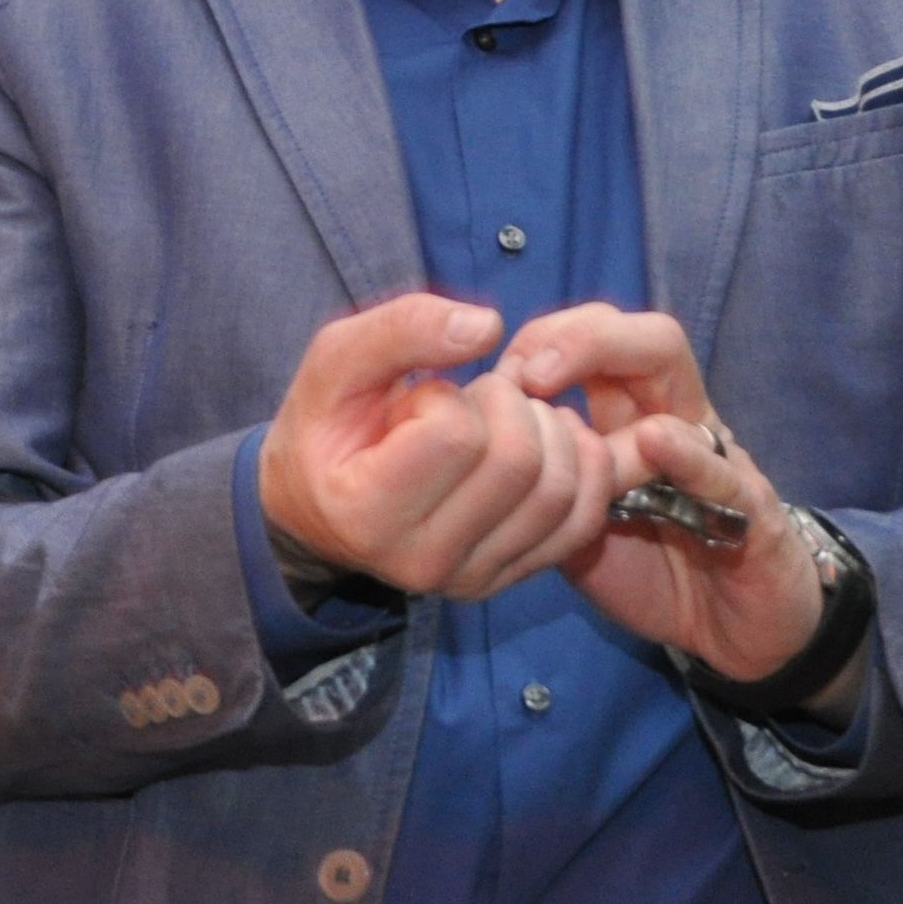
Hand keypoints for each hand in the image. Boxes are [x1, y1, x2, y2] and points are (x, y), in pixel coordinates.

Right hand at [260, 292, 622, 600]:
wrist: (321, 506)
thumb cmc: (326, 427)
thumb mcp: (335, 360)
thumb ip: (402, 329)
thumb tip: (489, 325)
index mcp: (368, 514)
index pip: (457, 435)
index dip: (447, 395)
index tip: (417, 401)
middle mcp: (422, 561)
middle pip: (519, 462)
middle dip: (507, 405)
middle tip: (471, 400)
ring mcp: (469, 578)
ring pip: (559, 491)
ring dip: (546, 432)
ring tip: (504, 421)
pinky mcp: (506, 578)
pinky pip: (581, 522)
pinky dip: (580, 469)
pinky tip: (546, 443)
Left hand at [501, 304, 832, 683]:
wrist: (728, 628)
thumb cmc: (647, 566)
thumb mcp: (570, 525)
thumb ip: (534, 486)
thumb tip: (468, 458)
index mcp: (630, 416)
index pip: (595, 343)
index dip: (543, 344)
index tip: (495, 376)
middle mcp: (673, 416)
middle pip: (636, 335)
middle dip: (576, 336)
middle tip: (521, 371)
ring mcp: (712, 452)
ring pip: (674, 369)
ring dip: (612, 357)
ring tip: (550, 381)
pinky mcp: (751, 508)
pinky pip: (722, 471)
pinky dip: (689, 454)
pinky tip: (654, 441)